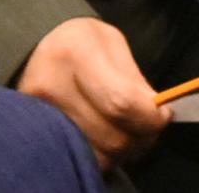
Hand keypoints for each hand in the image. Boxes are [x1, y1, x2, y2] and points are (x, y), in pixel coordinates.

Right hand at [17, 17, 167, 171]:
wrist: (35, 50)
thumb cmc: (82, 42)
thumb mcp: (112, 43)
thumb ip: (134, 79)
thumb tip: (156, 114)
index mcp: (77, 54)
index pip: (121, 102)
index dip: (149, 116)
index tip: (164, 115)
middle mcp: (51, 88)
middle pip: (110, 136)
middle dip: (142, 136)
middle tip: (152, 127)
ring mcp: (39, 116)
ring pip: (97, 155)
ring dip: (124, 150)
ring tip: (133, 133)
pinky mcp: (34, 134)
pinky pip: (78, 158)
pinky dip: (102, 155)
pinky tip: (110, 139)